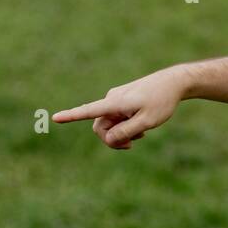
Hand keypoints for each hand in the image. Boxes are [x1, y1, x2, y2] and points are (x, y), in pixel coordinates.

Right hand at [52, 66, 187, 149]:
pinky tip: (141, 128)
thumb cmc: (162, 101)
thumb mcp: (147, 121)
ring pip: (109, 124)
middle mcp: (111, 99)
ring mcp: (115, 99)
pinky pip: (116, 118)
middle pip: (100, 127)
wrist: (173, 82)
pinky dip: (125, 126)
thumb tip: (108, 139)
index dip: (71, 116)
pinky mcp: (121, 100)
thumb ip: (127, 132)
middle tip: (132, 145)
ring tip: (142, 134)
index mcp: (115, 103)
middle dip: (112, 139)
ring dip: (121, 133)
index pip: (88, 111)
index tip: (54, 117)